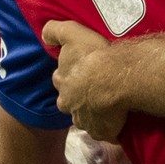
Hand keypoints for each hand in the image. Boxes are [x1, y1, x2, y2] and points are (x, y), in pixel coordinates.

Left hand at [45, 20, 126, 142]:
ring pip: (87, 118)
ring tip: (111, 104)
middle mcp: (69, 104)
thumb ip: (54, 31)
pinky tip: (120, 120)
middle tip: (97, 89)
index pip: (62, 80)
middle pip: (71, 102)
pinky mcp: (101, 132)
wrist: (118, 78)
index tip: (84, 72)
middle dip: (80, 98)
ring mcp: (85, 121)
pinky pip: (105, 132)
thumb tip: (44, 36)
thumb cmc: (95, 56)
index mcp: (62, 82)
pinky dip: (110, 128)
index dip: (72, 76)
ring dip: (96, 113)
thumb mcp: (72, 33)